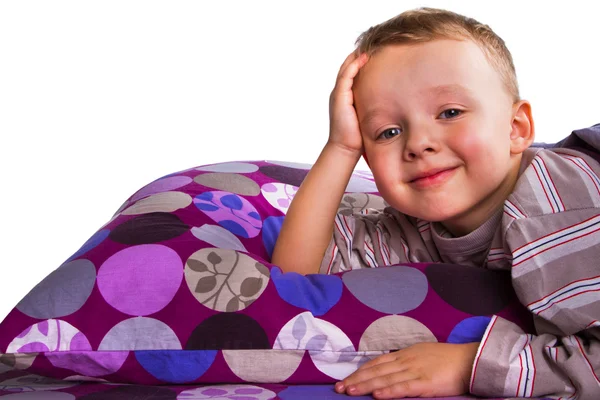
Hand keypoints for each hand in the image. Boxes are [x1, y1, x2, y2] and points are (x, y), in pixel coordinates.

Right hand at [328, 50, 368, 154]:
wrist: (346, 148)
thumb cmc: (358, 136)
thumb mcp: (367, 116)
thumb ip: (374, 106)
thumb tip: (393, 101)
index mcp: (346, 96)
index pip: (352, 73)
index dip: (360, 62)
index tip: (374, 53)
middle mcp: (340, 92)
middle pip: (348, 67)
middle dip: (358, 55)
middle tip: (372, 44)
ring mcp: (338, 94)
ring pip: (346, 69)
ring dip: (356, 57)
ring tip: (368, 46)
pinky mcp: (340, 97)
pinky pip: (346, 77)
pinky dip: (353, 66)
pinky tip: (363, 58)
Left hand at [335, 342, 479, 398]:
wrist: (470, 360)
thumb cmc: (447, 360)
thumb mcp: (421, 355)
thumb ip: (405, 362)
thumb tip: (389, 369)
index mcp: (405, 354)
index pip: (376, 363)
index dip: (360, 371)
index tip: (346, 379)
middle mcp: (406, 360)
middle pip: (376, 371)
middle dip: (356, 380)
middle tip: (338, 388)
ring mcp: (415, 371)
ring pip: (385, 379)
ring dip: (365, 386)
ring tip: (349, 391)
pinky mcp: (426, 383)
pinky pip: (404, 388)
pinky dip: (389, 392)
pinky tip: (377, 396)